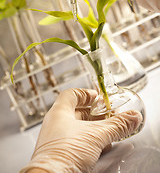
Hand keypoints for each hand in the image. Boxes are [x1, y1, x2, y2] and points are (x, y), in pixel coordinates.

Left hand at [20, 88, 141, 172]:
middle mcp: (55, 124)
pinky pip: (76, 142)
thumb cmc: (64, 154)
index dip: (86, 93)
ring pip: (78, 129)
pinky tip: (100, 148)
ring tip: (108, 133)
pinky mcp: (60, 154)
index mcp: (59, 112)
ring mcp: (56, 139)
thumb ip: (117, 125)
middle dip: (95, 114)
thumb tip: (132, 117)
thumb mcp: (97, 135)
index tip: (98, 97)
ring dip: (94, 129)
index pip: (71, 94)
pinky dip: (89, 142)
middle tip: (108, 116)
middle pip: (77, 112)